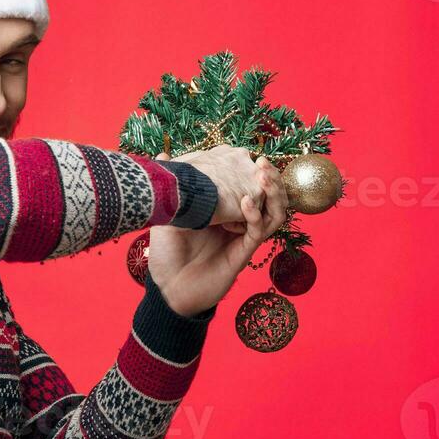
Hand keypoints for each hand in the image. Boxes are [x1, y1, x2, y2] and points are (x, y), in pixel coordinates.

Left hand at [146, 151, 286, 317]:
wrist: (167, 288)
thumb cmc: (167, 252)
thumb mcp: (167, 212)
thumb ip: (172, 186)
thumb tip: (164, 153)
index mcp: (225, 209)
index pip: (248, 184)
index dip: (252, 168)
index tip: (247, 151)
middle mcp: (238, 221)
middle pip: (269, 196)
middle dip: (272, 177)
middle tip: (263, 161)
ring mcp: (243, 237)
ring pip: (274, 213)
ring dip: (273, 193)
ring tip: (264, 176)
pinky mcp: (244, 253)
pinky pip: (259, 231)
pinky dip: (255, 214)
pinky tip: (245, 202)